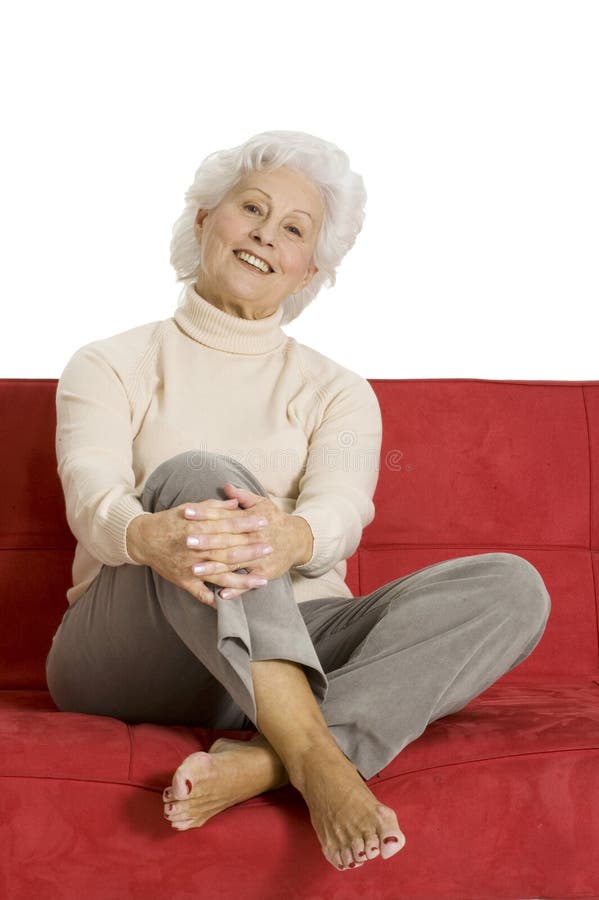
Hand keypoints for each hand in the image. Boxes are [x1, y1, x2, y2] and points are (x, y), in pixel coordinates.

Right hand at [125, 496, 274, 607]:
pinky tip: (231, 603)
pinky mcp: (184, 580)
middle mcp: (195, 548)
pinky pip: (201, 593)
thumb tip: (237, 503)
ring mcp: (190, 566)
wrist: (143, 539)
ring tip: (262, 580)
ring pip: (220, 575)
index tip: (264, 521)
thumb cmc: (170, 521)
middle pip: (228, 550)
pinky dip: (215, 600)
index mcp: (198, 527)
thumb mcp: (191, 508)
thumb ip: (215, 507)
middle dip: (250, 549)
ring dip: (242, 579)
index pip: (227, 525)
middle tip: (270, 547)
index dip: (247, 523)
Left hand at [193, 482, 312, 599]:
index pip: (223, 515)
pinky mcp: (264, 572)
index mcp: (249, 520)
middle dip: (206, 541)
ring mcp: (259, 557)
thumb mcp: (261, 504)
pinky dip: (235, 590)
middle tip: (185, 541)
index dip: (204, 514)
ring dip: (214, 567)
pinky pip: (248, 583)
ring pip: (233, 562)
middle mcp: (253, 538)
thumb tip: (226, 486)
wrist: (299, 539)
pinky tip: (220, 595)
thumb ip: (242, 496)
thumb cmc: (276, 520)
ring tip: (194, 569)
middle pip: (226, 539)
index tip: (186, 512)